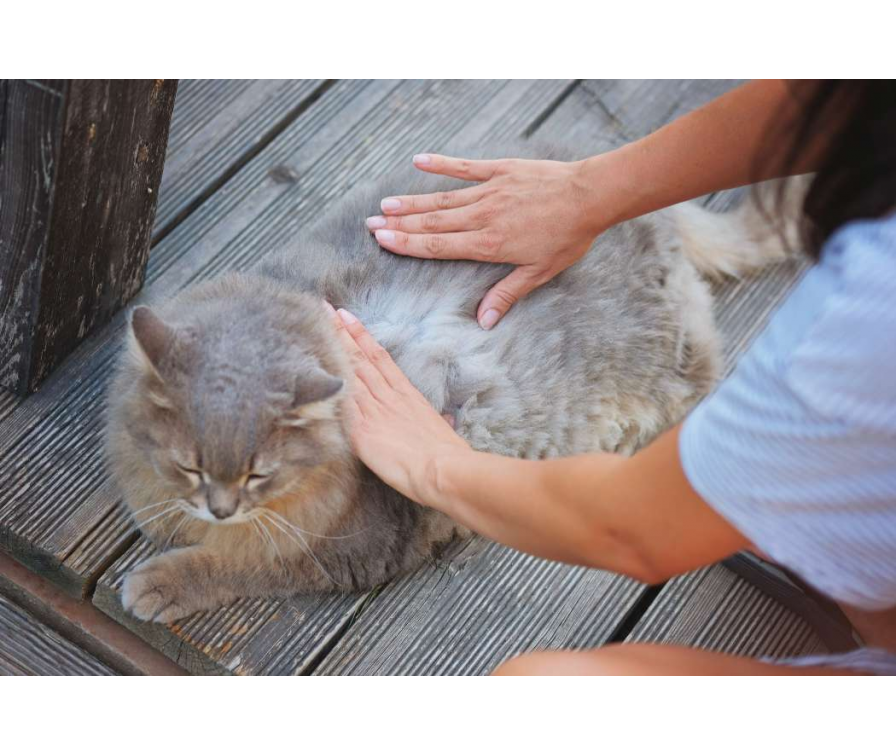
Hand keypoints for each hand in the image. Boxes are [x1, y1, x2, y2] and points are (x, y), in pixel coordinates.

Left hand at [326, 304, 471, 504]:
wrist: (443, 468)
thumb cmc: (448, 454)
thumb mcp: (443, 431)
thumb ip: (438, 422)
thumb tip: (445, 422)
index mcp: (407, 394)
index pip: (380, 357)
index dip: (362, 335)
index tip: (348, 317)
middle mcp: (388, 396)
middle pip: (360, 357)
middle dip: (341, 332)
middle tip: (324, 309)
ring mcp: (373, 410)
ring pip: (350, 371)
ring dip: (332, 348)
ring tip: (317, 327)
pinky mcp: (361, 429)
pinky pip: (341, 401)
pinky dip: (329, 382)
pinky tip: (314, 368)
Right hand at [365, 153, 608, 328]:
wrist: (589, 196)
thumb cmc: (568, 236)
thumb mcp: (539, 272)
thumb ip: (507, 294)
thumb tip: (484, 322)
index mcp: (488, 244)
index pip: (438, 246)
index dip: (407, 243)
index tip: (383, 240)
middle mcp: (481, 216)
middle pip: (432, 222)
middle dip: (399, 224)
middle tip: (370, 223)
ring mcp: (489, 190)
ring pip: (442, 198)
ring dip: (412, 202)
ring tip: (386, 204)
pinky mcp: (501, 170)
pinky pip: (465, 167)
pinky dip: (442, 164)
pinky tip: (419, 161)